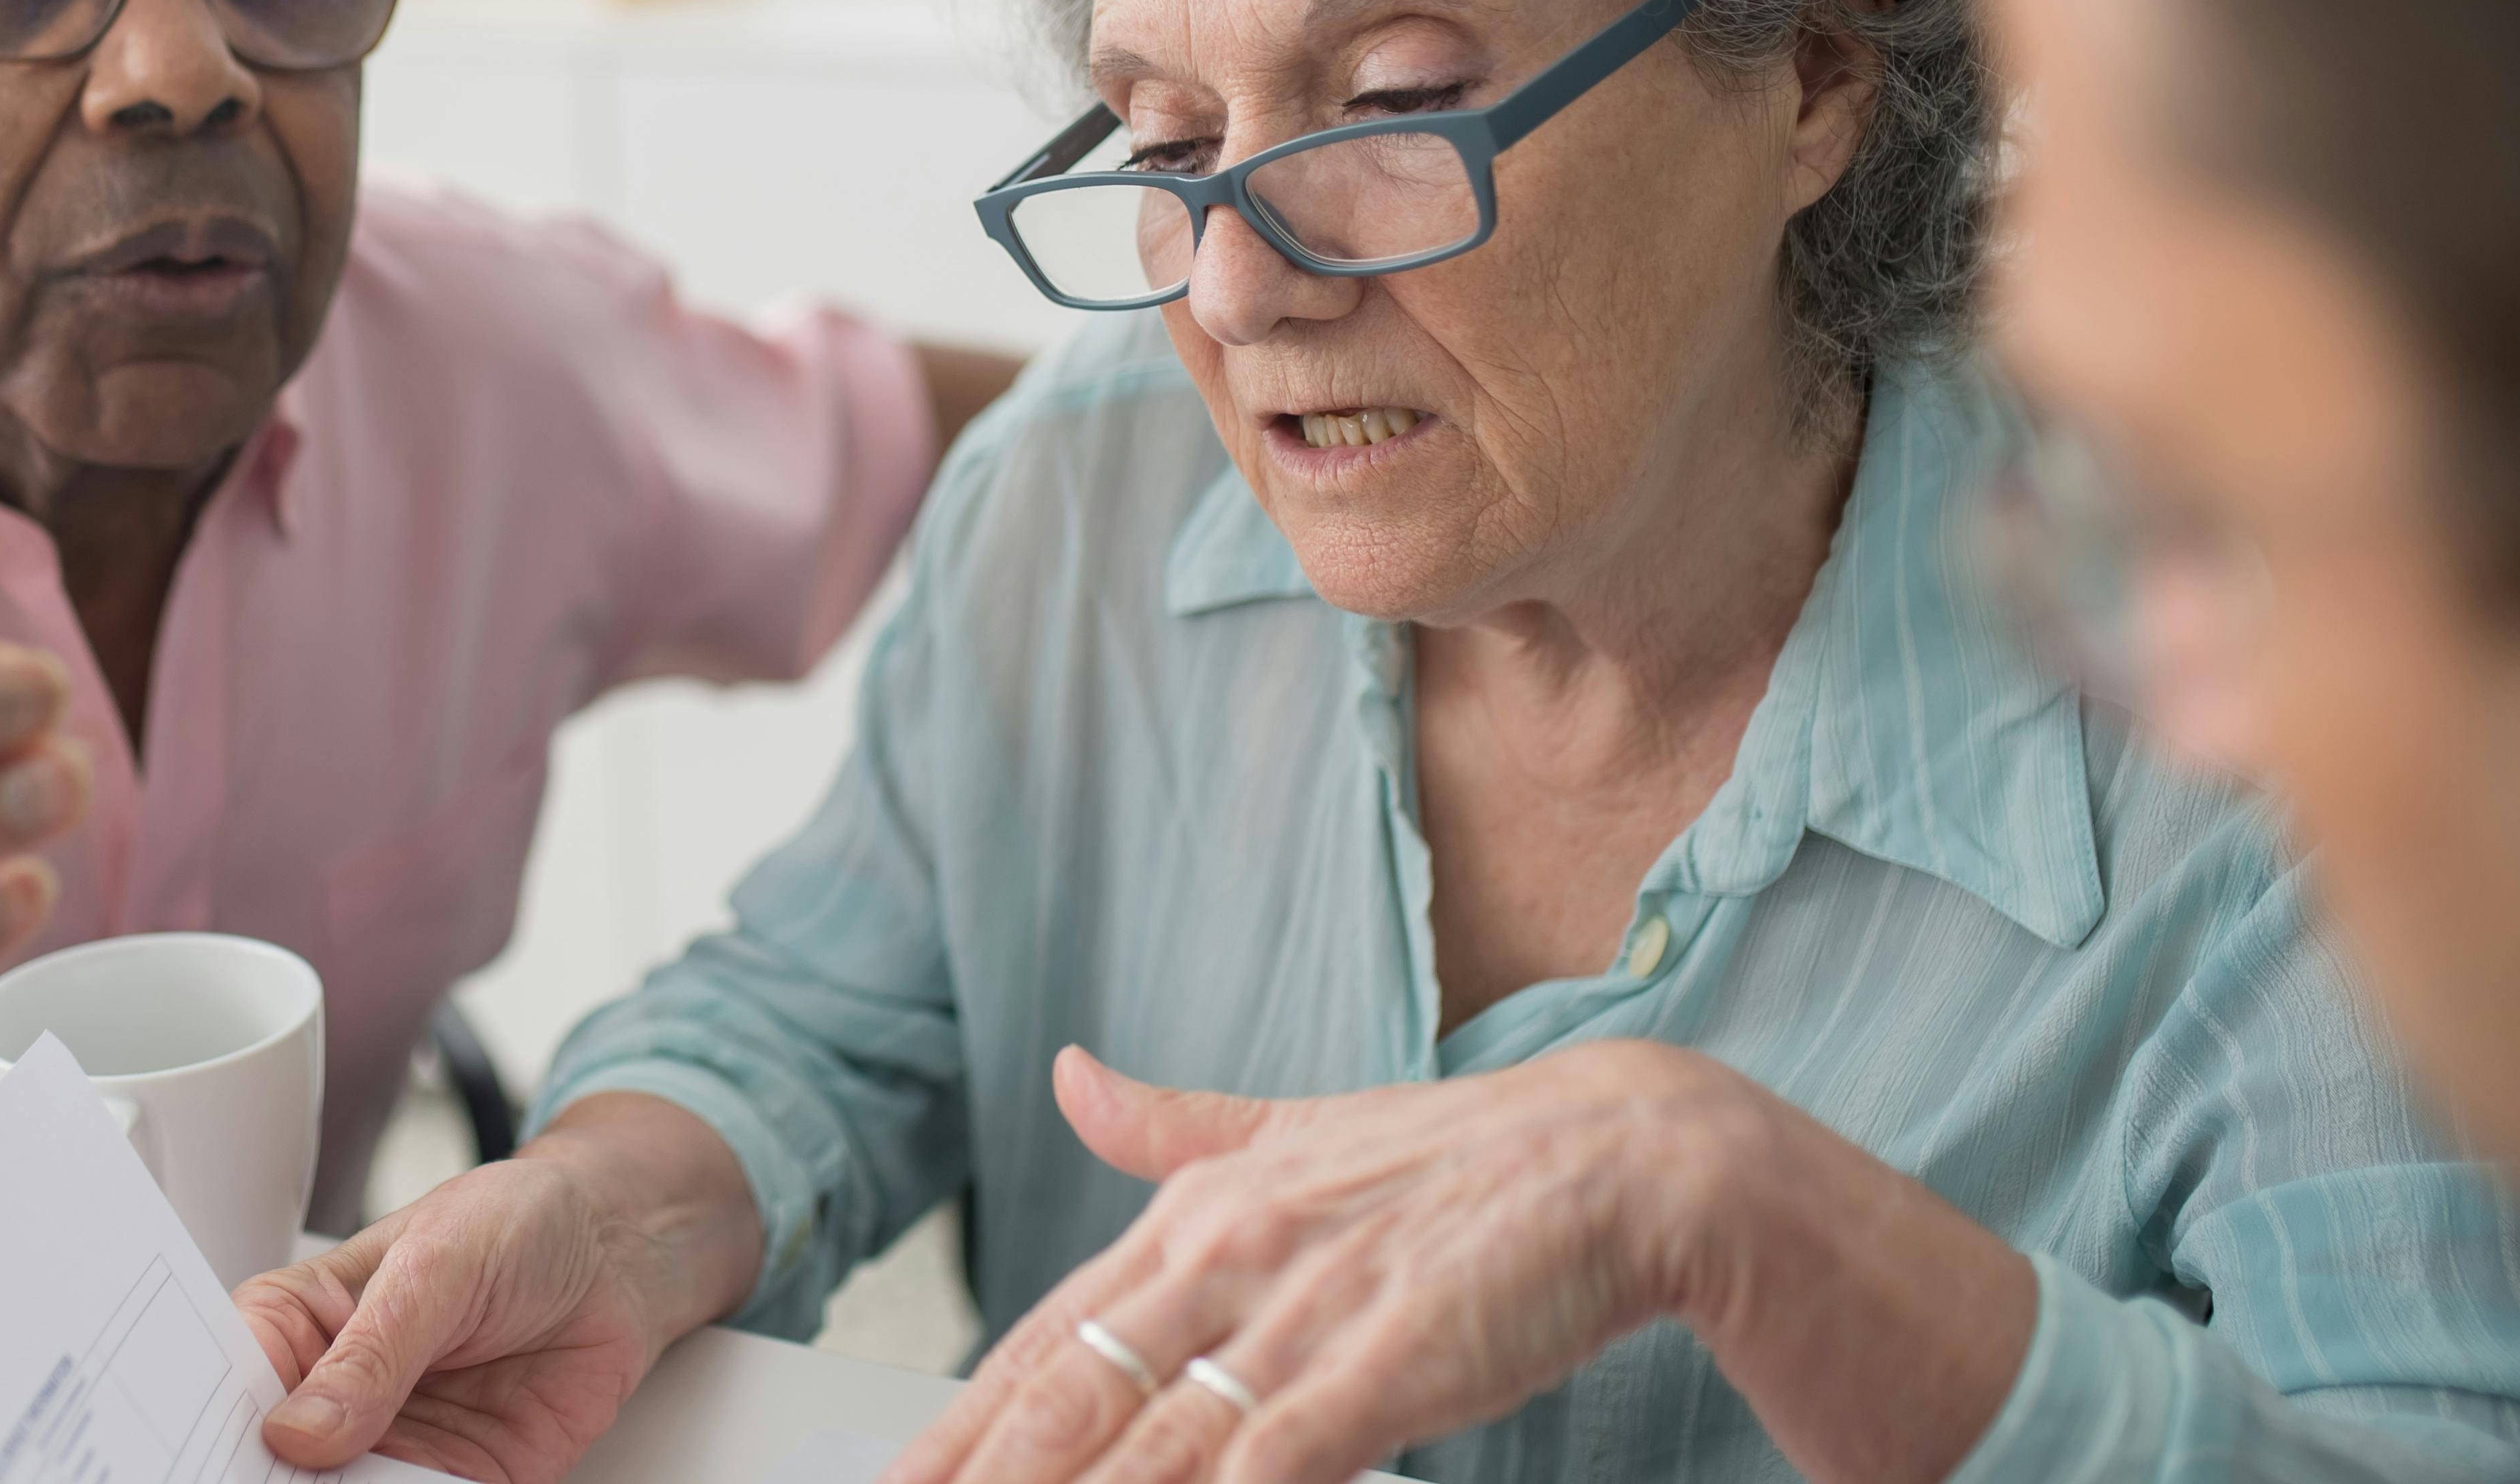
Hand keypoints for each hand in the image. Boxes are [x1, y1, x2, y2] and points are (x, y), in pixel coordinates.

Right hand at [235, 1095, 763, 1483]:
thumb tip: (300, 1430)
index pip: (227, 1384)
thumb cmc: (519, 1223)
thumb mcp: (439, 1264)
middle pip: (275, 1465)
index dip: (211, 1426)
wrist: (621, 1254)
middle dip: (273, 1480)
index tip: (228, 1453)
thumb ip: (373, 1351)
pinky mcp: (457, 1482)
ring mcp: (392, 1446)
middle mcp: (335, 1394)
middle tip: (297, 1479)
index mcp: (299, 1323)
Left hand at [894, 1041, 2023, 1483]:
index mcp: (1194, 1211)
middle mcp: (1223, 1257)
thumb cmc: (1460, 1164)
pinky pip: (1265, 1460)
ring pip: (1141, 1444)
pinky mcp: (1376, 1366)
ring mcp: (1296, 1314)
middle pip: (1061, 1402)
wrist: (1624, 1156)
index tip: (896, 1482)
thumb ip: (1175, 1124)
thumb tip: (1071, 1075)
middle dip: (978, 1481)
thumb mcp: (1295, 1130)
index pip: (1040, 1342)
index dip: (957, 1425)